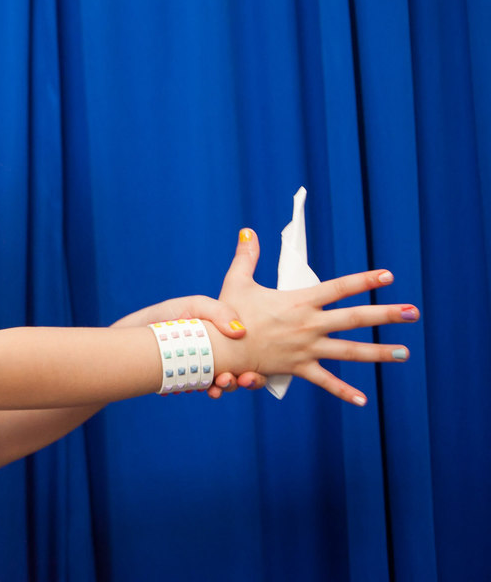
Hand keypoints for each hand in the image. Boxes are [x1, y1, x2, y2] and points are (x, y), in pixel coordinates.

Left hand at [109, 296, 266, 397]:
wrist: (128, 335)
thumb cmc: (162, 318)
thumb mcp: (192, 305)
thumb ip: (217, 311)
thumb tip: (240, 330)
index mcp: (222, 340)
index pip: (249, 355)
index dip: (257, 368)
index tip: (252, 373)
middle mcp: (215, 357)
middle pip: (241, 373)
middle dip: (245, 381)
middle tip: (240, 380)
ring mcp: (201, 371)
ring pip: (222, 385)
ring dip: (225, 388)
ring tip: (217, 386)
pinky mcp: (185, 382)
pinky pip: (200, 390)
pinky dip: (204, 390)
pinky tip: (202, 389)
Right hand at [215, 228, 418, 404]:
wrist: (218, 347)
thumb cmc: (226, 314)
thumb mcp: (237, 281)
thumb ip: (246, 257)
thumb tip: (248, 232)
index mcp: (299, 302)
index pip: (339, 288)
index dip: (365, 280)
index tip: (388, 276)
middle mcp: (309, 325)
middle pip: (355, 318)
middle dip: (386, 314)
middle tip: (413, 313)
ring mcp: (307, 348)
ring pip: (350, 351)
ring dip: (379, 352)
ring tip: (404, 353)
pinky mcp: (299, 368)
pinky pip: (325, 382)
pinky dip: (344, 392)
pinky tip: (363, 400)